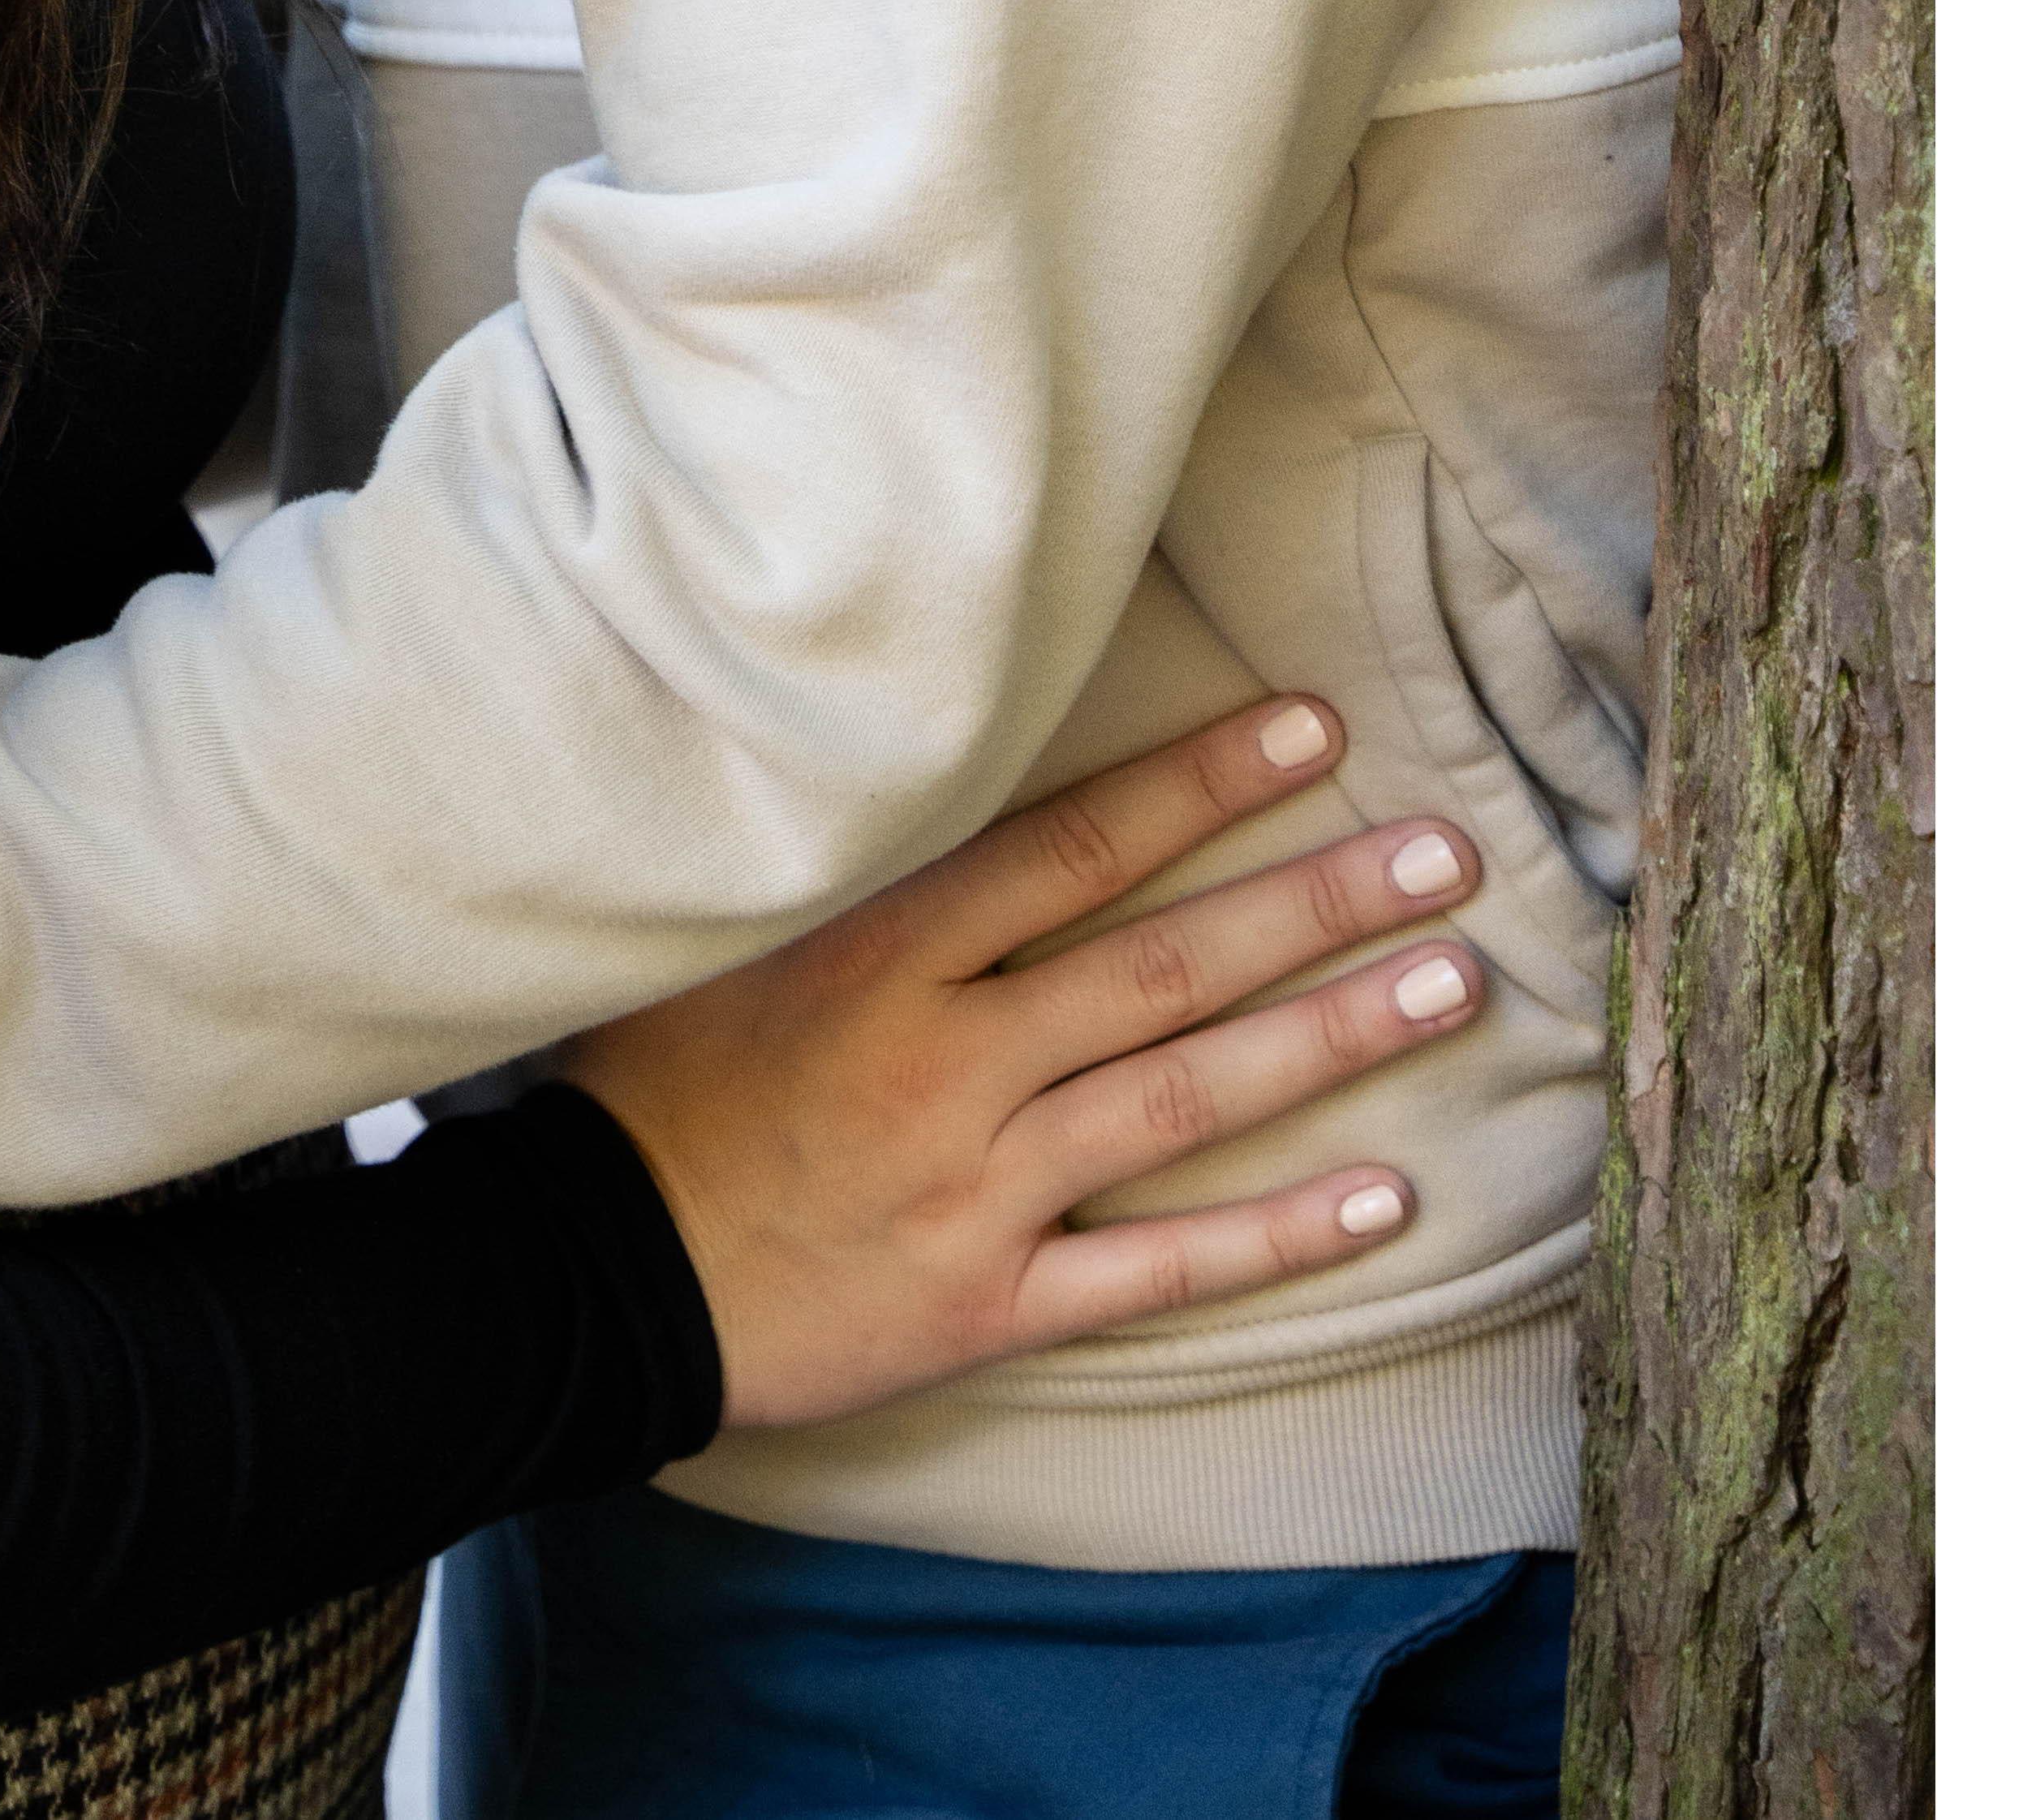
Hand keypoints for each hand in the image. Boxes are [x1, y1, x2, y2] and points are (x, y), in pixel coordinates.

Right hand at [552, 700, 1489, 1434]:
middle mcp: (945, 1059)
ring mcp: (976, 1188)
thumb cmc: (648, 1082)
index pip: (1071, 846)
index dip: (1198, 784)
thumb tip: (918, 748)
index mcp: (878, 952)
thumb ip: (838, 863)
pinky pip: (1156, 1271)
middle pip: (1160, 965)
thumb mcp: (719, 933)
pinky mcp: (988, 1304)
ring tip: (1450, 985)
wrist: (585, 1278)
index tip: (1313, 730)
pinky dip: (1275, 1236)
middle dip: (1313, 902)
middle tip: (1446, 852)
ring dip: (1328, 1040)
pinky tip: (1386, 1201)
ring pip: (1183, 1100)